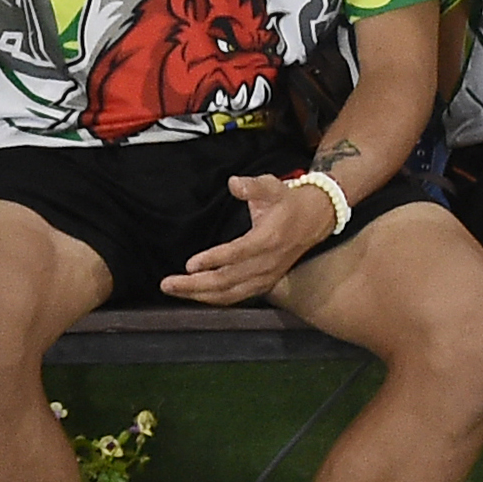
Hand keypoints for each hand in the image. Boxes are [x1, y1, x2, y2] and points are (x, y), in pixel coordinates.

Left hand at [162, 171, 339, 305]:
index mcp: (268, 238)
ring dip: (200, 295)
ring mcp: (267, 276)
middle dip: (195, 284)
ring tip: (175, 290)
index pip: (237, 254)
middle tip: (168, 283)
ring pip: (230, 293)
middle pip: (228, 280)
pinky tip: (196, 295)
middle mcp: (267, 262)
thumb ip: (252, 186)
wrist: (314, 220)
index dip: (213, 260)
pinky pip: (236, 296)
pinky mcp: (265, 283)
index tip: (189, 264)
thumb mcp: (273, 187)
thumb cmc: (288, 202)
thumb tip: (233, 182)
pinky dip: (214, 299)